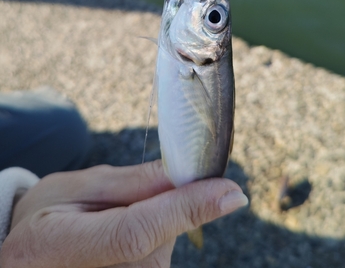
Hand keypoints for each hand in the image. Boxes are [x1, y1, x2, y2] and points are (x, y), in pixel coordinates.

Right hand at [1, 160, 247, 267]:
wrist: (28, 260)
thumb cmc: (49, 216)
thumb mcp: (80, 185)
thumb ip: (134, 182)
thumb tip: (185, 171)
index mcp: (66, 246)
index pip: (139, 231)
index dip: (185, 208)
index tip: (230, 191)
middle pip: (160, 236)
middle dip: (166, 203)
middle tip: (125, 196)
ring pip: (166, 245)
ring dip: (158, 221)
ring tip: (112, 222)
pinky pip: (161, 256)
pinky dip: (155, 237)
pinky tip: (123, 239)